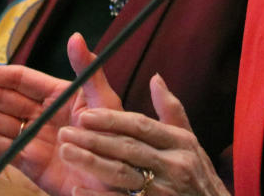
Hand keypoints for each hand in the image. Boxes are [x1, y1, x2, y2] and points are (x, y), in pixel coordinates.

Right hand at [0, 33, 121, 194]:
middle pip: (0, 100)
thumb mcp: (104, 101)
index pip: (18, 79)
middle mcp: (41, 113)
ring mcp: (33, 137)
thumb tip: (76, 37)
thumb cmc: (117, 138)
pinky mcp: (29, 163)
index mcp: (57, 93)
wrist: (120, 181)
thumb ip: (87, 70)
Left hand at [57, 74, 230, 195]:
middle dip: (94, 139)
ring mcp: (164, 191)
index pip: (141, 127)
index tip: (85, 115)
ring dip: (90, 164)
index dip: (112, 120)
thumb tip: (155, 78)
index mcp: (180, 142)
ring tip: (65, 153)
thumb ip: (171, 110)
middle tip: (65, 132)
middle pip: (127, 149)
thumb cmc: (198, 174)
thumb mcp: (190, 141)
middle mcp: (173, 165)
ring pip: (121, 175)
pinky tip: (77, 189)